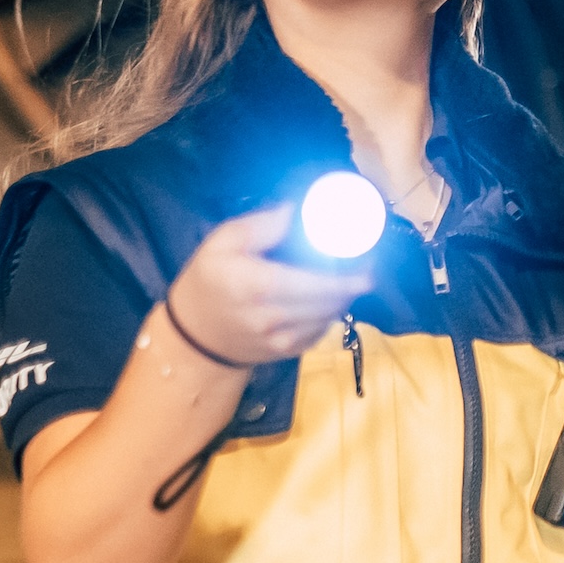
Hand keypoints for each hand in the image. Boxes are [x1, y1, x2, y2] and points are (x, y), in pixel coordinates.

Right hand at [164, 205, 364, 364]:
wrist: (194, 335)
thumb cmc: (208, 280)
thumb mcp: (222, 241)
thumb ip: (262, 224)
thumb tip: (298, 210)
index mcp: (258, 284)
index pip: (316, 283)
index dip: (348, 275)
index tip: (369, 259)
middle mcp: (273, 316)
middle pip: (331, 299)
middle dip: (354, 282)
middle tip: (366, 262)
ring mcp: (282, 339)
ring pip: (330, 315)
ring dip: (344, 296)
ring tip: (350, 277)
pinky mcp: (287, 352)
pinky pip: (322, 330)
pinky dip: (330, 312)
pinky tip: (327, 297)